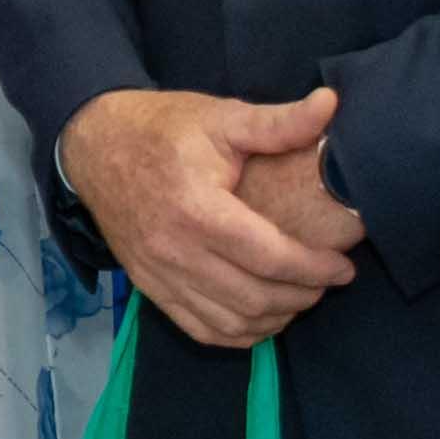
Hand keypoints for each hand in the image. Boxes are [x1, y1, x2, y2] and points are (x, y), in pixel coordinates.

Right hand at [58, 85, 362, 347]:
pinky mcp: (149, 287)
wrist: (95, 145)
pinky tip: (262, 316)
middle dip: (303, 295)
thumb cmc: (163, 129)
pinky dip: (238, 334)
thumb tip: (331, 104)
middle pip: (254, 297)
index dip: (314, 268)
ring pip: (230, 322)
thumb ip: (279, 122)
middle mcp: (175, 251)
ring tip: (301, 296)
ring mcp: (159, 275)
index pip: (269, 256)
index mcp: (197, 209)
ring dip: (275, 318)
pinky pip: (200, 330)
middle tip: (328, 280)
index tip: (344, 267)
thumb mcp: (221, 117)